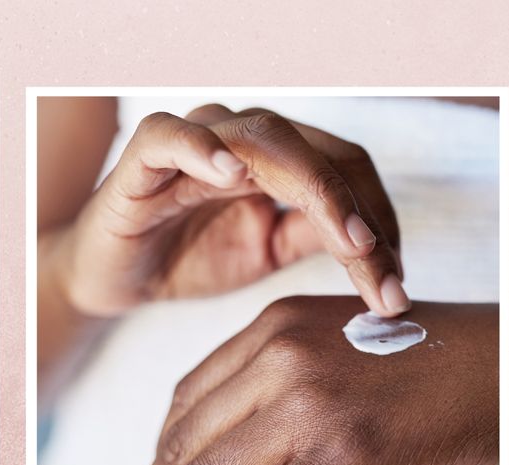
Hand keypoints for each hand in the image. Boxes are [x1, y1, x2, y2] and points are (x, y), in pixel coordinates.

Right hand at [50, 106, 406, 318]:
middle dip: (361, 216)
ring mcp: (196, 141)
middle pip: (322, 154)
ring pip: (268, 137)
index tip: (397, 285)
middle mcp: (244, 138)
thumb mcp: (266, 253)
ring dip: (315, 187)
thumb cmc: (186, 257)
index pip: (348, 170)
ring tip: (347, 239)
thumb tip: (381, 246)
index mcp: (279, 158)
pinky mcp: (143, 156)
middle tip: (384, 276)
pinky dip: (205, 150)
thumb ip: (315, 235)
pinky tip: (234, 176)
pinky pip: (173, 136)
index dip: (381, 220)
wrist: (112, 278)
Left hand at [123, 297, 497, 464]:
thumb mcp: (337, 347)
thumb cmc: (428, 363)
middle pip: (183, 445)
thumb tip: (224, 450)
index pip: (185, 402)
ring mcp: (309, 405)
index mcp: (271, 328)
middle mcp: (278, 357)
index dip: (155, 457)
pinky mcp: (345, 456)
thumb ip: (276, 381)